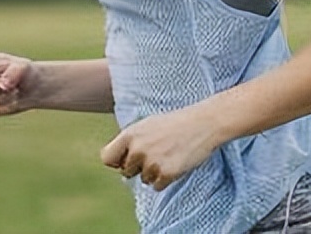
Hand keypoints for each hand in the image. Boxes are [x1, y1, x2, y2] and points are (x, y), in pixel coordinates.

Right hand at [0, 50, 36, 115]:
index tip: (13, 75)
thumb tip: (2, 86)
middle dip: (0, 88)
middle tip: (14, 87)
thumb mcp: (23, 68)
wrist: (27, 86)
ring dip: (2, 98)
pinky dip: (1, 106)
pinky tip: (8, 100)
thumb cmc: (23, 72)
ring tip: (12, 92)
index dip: (2, 76)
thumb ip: (13, 73)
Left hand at [99, 105, 221, 190]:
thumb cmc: (175, 123)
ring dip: (154, 173)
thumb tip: (117, 164)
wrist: (203, 123)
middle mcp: (137, 149)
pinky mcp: (166, 173)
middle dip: (139, 167)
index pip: (107, 158)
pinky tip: (175, 163)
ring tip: (168, 155)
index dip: (116, 162)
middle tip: (156, 154)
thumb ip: (130, 141)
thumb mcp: (147, 125)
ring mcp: (152, 162)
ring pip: (144, 180)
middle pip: (126, 172)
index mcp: (130, 134)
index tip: (125, 161)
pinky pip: (157, 186)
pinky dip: (166, 179)